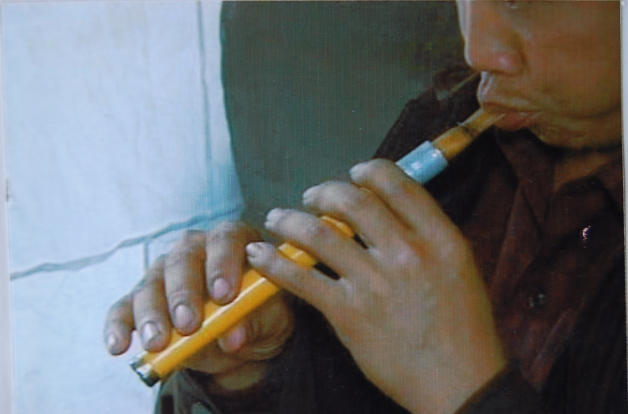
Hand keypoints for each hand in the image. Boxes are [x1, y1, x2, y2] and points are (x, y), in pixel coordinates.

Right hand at [103, 222, 294, 389]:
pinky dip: (119, 326)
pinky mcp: (142, 299)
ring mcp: (164, 272)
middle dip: (184, 293)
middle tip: (189, 324)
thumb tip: (232, 337)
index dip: (223, 264)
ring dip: (152, 314)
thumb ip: (255, 323)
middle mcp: (195, 249)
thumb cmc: (260, 316)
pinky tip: (119, 346)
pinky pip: (124, 307)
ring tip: (157, 343)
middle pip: (182, 259)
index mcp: (233, 241)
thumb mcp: (270, 320)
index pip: (226, 239)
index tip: (224, 295)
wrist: (241, 338)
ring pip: (151, 284)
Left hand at [245, 160, 505, 413]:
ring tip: (277, 218)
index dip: (368, 171)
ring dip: (290, 220)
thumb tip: (388, 211)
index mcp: (440, 238)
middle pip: (352, 201)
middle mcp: (407, 253)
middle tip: (311, 196)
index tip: (353, 174)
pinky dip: (274, 262)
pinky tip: (260, 255)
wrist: (460, 384)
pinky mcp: (349, 314)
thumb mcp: (459, 269)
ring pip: (319, 234)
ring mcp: (375, 283)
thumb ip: (426, 236)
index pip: (397, 184)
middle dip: (324, 192)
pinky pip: (301, 279)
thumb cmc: (464, 329)